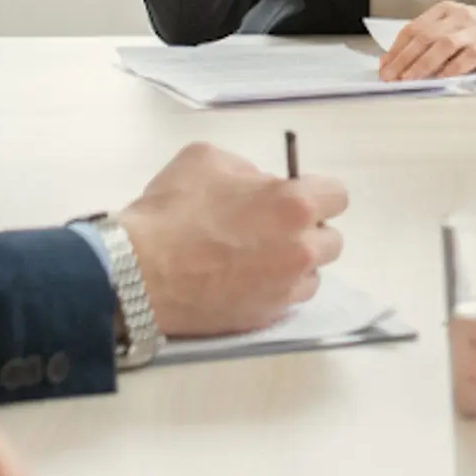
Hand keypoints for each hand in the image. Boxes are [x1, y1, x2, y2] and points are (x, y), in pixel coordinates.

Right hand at [114, 140, 345, 338]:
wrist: (137, 271)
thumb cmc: (171, 210)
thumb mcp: (207, 159)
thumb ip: (248, 170)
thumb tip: (261, 185)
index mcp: (294, 205)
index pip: (337, 196)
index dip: (316, 193)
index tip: (294, 197)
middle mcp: (301, 249)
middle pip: (331, 240)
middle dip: (308, 231)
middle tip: (273, 228)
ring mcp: (285, 288)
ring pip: (313, 274)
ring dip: (295, 264)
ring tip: (258, 258)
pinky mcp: (265, 316)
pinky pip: (288, 299)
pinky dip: (276, 289)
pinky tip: (245, 280)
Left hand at [378, 0, 475, 80]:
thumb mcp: (458, 26)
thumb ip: (433, 39)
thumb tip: (401, 62)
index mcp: (446, 10)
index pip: (414, 28)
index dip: (396, 49)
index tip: (385, 66)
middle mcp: (459, 17)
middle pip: (423, 36)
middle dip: (403, 59)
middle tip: (389, 77)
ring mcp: (474, 31)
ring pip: (441, 46)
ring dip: (421, 65)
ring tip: (407, 80)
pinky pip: (465, 59)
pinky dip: (449, 70)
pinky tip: (438, 81)